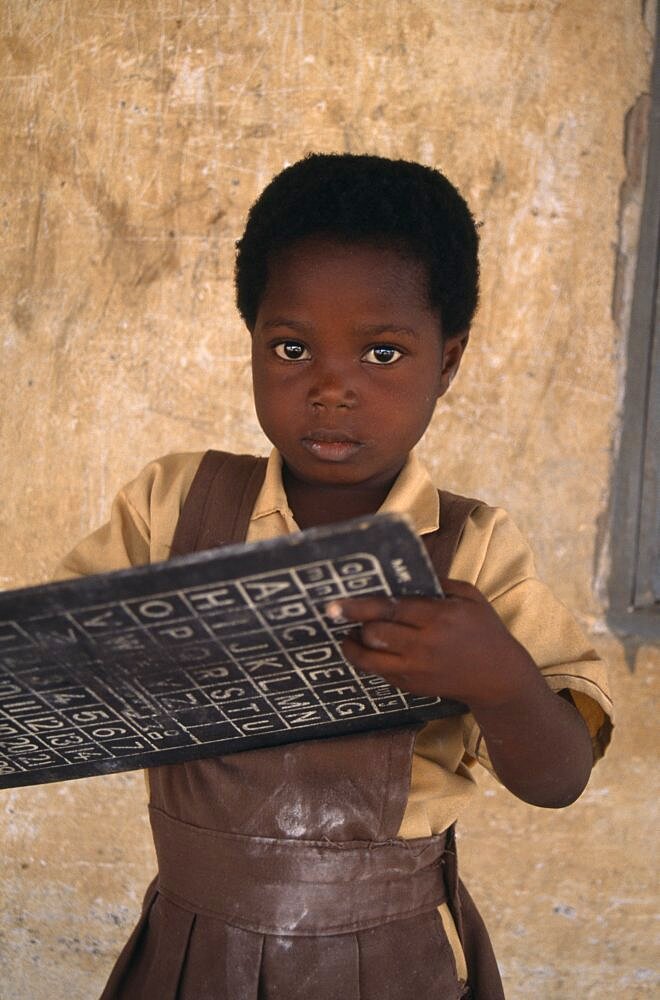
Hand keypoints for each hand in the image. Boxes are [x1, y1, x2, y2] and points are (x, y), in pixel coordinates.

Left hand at [327, 578, 536, 710]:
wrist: (498, 677)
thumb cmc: (485, 630)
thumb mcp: (470, 597)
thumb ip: (438, 582)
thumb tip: (405, 572)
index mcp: (439, 617)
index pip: (390, 609)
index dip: (359, 606)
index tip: (336, 602)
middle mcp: (425, 645)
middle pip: (375, 634)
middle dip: (355, 622)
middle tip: (343, 613)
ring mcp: (417, 669)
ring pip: (370, 659)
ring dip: (353, 646)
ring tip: (348, 635)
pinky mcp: (413, 686)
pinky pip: (380, 673)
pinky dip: (369, 660)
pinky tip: (367, 649)